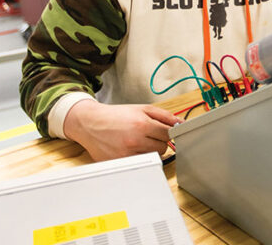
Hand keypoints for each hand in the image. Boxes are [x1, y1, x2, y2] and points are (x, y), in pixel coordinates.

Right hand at [63, 100, 182, 161]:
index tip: (166, 131)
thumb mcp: (142, 109)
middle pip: (163, 148)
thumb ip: (164, 115)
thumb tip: (180, 122)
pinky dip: (139, 157)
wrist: (91, 123)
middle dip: (159, 141)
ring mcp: (127, 154)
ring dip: (150, 149)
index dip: (169, 132)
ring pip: (152, 157)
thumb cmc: (116, 115)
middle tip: (149, 134)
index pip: (169, 134)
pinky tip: (131, 148)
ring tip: (138, 140)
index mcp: (142, 124)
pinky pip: (140, 163)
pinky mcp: (120, 163)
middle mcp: (135, 140)